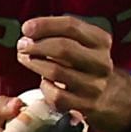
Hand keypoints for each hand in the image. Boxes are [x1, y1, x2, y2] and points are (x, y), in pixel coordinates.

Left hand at [16, 16, 130, 131]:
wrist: (108, 94)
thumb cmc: (84, 62)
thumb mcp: (82, 42)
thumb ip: (59, 33)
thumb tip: (29, 31)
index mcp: (101, 41)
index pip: (71, 26)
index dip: (45, 25)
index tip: (26, 28)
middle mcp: (102, 63)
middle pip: (64, 48)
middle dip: (37, 45)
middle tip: (22, 45)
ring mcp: (95, 86)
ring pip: (56, 72)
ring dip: (35, 63)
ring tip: (25, 58)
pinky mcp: (85, 106)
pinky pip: (56, 96)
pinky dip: (44, 87)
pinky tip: (43, 81)